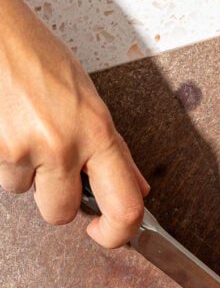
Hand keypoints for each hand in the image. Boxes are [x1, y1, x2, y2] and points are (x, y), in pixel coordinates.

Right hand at [0, 0, 147, 246]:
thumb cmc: (33, 53)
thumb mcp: (88, 98)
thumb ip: (114, 149)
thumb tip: (138, 187)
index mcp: (97, 132)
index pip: (125, 207)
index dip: (118, 233)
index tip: (108, 234)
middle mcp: (63, 144)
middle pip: (62, 214)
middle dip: (55, 199)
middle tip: (51, 170)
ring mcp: (24, 148)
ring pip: (23, 193)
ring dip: (23, 172)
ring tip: (21, 129)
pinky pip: (0, 175)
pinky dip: (2, 157)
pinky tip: (5, 125)